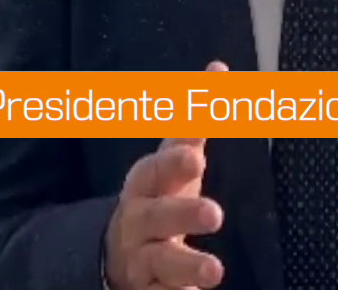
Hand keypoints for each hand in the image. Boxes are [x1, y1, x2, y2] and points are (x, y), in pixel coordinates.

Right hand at [105, 61, 228, 289]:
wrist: (118, 252)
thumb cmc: (159, 197)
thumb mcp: (173, 161)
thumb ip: (194, 121)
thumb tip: (220, 68)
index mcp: (145, 185)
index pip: (154, 170)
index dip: (173, 163)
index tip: (197, 157)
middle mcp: (139, 220)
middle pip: (157, 216)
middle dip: (183, 214)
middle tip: (216, 213)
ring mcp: (142, 258)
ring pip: (161, 262)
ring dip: (187, 265)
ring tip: (216, 272)